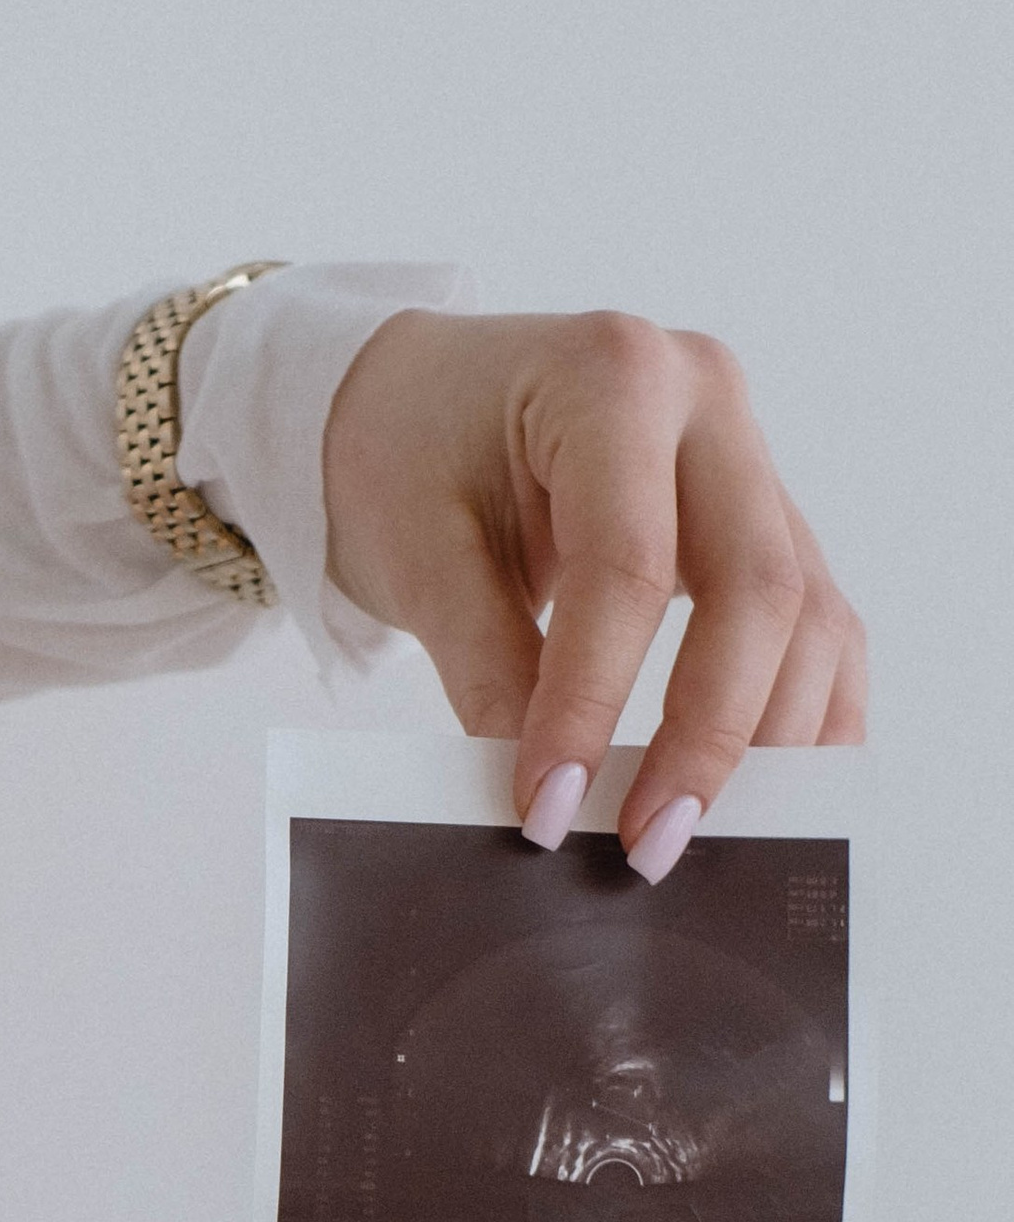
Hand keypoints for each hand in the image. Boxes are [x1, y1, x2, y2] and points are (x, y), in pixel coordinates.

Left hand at [322, 310, 865, 874]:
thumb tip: (549, 800)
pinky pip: (817, 621)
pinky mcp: (765, 515)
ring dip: (769, 739)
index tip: (550, 809)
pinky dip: (802, 712)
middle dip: (708, 736)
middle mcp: (707, 398)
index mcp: (611, 375)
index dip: (594, 702)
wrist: (415, 394)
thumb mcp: (416, 550)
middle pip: (757, 588)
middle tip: (645, 846)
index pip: (627, 566)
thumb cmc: (405, 450)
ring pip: (810, 613)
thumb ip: (486, 667)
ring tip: (697, 833)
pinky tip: (771, 792)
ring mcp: (750, 456)